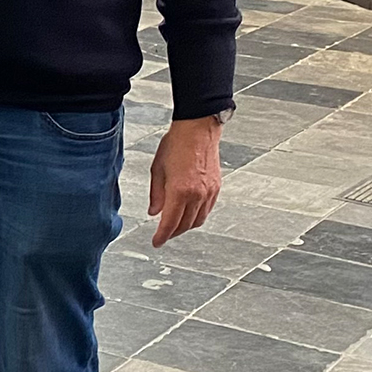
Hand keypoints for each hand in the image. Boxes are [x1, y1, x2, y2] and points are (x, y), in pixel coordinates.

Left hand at [149, 116, 221, 245]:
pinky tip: (189, 213)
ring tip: (174, 226)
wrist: (198, 129)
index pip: (170, 223)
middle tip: (163, 235)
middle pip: (185, 225)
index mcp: (179, 191)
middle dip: (173, 233)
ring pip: (198, 220)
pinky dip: (197, 216)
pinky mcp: (216, 187)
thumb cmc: (175, 145)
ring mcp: (209, 192)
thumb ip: (156, 194)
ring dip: (186, 226)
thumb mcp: (157, 169)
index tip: (156, 242)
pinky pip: (207, 210)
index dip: (162, 236)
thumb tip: (154, 212)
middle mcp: (197, 194)